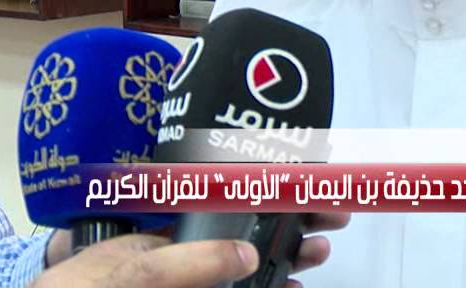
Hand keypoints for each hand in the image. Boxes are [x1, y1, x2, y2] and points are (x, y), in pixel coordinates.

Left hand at [40, 213, 348, 286]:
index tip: (302, 187)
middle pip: (247, 232)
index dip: (264, 193)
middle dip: (291, 223)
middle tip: (333, 218)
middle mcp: (179, 257)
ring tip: (322, 252)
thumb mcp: (132, 271)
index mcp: (159, 233)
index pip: (222, 203)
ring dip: (291, 257)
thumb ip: (190, 261)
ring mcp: (188, 281)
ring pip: (250, 265)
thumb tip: (250, 252)